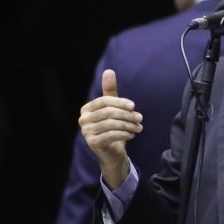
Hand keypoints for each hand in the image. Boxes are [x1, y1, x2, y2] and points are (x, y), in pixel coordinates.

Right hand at [79, 69, 142, 188]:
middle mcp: (83, 120)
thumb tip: (109, 71)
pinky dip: (124, 134)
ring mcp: (86, 132)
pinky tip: (132, 134)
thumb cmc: (113, 127)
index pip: (104, 101)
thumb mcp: (113, 108)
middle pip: (108, 112)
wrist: (112, 152)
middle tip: (140, 118)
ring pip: (111, 124)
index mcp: (86, 109)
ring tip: (139, 127)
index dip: (120, 102)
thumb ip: (110, 91)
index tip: (134, 106)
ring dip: (128, 125)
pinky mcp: (92, 143)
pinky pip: (111, 135)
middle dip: (127, 115)